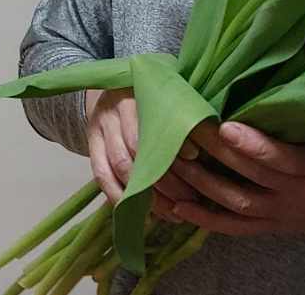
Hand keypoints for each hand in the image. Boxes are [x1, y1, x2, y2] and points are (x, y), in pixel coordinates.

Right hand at [83, 89, 201, 215]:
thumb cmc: (149, 99)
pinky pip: (102, 177)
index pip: (153, 122)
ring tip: (172, 212)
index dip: (173, 142)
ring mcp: (100, 129)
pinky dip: (121, 198)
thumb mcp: (164, 97)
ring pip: (120, 166)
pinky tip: (143, 213)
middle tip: (190, 196)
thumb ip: (182, 116)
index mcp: (136, 94)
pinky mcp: (91, 145)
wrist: (110, 91)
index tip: (196, 157)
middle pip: (136, 149)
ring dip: (146, 194)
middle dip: (164, 178)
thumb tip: (213, 142)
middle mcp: (114, 110)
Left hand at [161, 121, 304, 243]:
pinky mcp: (271, 227)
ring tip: (172, 161)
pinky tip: (178, 205)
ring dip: (203, 184)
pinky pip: (235, 228)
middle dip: (217, 154)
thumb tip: (286, 68)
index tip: (226, 125)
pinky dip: (206, 219)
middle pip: (252, 176)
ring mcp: (282, 214)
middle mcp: (298, 194)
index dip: (254, 145)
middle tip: (184, 129)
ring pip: (238, 203)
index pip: (282, 158)